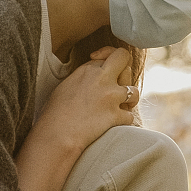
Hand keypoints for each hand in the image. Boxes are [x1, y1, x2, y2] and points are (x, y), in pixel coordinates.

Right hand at [29, 46, 137, 161]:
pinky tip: (114, 124)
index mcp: (87, 69)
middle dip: (125, 69)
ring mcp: (111, 96)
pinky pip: (130, 115)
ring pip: (134, 91)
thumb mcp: (66, 85)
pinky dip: (124, 121)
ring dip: (130, 100)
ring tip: (122, 106)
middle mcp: (102, 78)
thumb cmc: (56, 113)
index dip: (110, 60)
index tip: (106, 69)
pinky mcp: (116, 115)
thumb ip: (84, 76)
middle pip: (124, 58)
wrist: (56, 134)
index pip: (108, 55)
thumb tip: (96, 75)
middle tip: (120, 83)